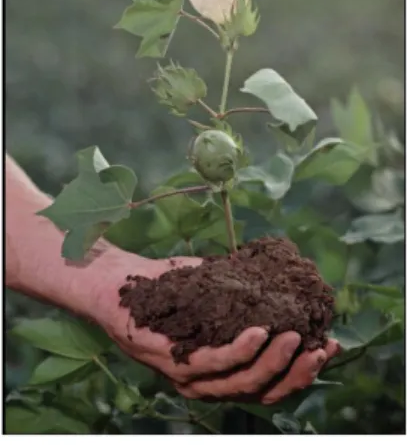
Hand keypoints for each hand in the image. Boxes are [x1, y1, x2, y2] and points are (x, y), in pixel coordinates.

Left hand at [95, 251, 339, 403]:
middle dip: (297, 373)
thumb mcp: (216, 292)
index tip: (330, 345)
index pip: (268, 383)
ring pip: (240, 382)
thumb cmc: (167, 286)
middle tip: (322, 347)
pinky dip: (240, 350)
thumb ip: (247, 298)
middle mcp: (203, 382)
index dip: (302, 371)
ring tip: (296, 337)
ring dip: (273, 363)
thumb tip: (289, 285)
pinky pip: (211, 363)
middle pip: (261, 391)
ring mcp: (185, 374)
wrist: (115, 280)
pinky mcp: (167, 359)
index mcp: (217, 371)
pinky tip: (259, 332)